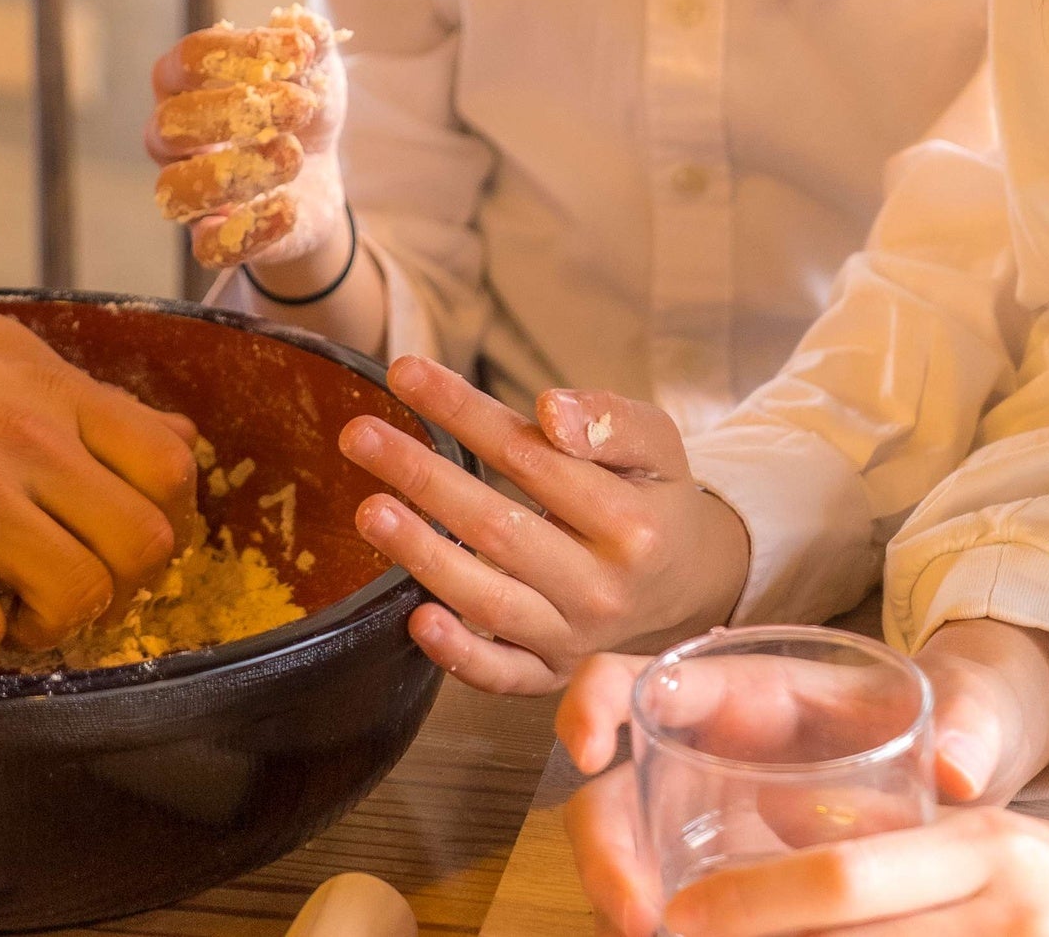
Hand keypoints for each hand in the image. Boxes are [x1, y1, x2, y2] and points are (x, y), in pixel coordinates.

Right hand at [0, 296, 200, 669]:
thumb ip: (81, 399)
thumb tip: (176, 436)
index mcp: (54, 391)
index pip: (173, 464)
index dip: (165, 518)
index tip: (118, 538)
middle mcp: (31, 438)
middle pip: (146, 543)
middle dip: (120, 584)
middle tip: (67, 586)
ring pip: (80, 596)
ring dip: (51, 627)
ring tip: (8, 612)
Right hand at [147, 7, 347, 270]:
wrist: (318, 173)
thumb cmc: (300, 109)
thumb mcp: (315, 69)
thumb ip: (310, 41)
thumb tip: (304, 28)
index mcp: (186, 82)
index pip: (188, 59)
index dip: (239, 52)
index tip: (299, 51)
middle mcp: (172, 137)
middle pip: (171, 123)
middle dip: (237, 112)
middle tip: (300, 106)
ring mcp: (188, 191)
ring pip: (177, 191)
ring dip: (238, 172)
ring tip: (294, 156)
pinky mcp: (212, 238)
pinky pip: (208, 248)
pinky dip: (249, 232)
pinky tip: (289, 208)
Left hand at [339, 360, 750, 691]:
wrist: (689, 583)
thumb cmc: (656, 498)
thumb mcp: (657, 443)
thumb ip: (609, 421)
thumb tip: (551, 410)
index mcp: (631, 523)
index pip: (531, 457)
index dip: (463, 412)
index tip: (405, 373)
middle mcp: (602, 588)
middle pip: (498, 527)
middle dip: (422, 477)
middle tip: (358, 436)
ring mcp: (576, 638)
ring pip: (490, 600)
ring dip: (422, 555)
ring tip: (367, 511)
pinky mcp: (552, 673)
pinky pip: (502, 675)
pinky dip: (458, 656)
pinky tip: (414, 618)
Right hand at [558, 625, 1048, 936]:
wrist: (971, 767)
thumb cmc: (954, 720)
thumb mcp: (967, 708)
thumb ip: (973, 722)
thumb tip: (966, 772)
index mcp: (749, 691)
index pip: (642, 680)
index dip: (595, 702)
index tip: (587, 749)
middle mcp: (708, 754)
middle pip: (615, 792)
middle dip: (605, 853)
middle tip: (637, 920)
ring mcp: (711, 823)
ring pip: (633, 863)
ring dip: (628, 908)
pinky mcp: (731, 880)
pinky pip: (675, 908)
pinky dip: (667, 932)